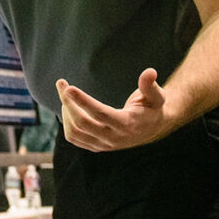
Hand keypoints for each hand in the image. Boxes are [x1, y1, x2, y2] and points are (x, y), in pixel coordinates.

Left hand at [55, 69, 172, 151]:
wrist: (153, 128)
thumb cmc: (152, 108)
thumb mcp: (156, 96)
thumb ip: (150, 86)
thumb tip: (150, 72)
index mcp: (127, 125)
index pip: (100, 114)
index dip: (83, 101)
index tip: (69, 88)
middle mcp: (113, 138)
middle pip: (82, 123)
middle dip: (68, 102)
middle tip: (62, 84)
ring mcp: (104, 145)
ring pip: (74, 132)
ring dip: (65, 112)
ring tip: (65, 94)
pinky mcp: (96, 146)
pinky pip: (75, 138)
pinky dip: (67, 123)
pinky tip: (68, 107)